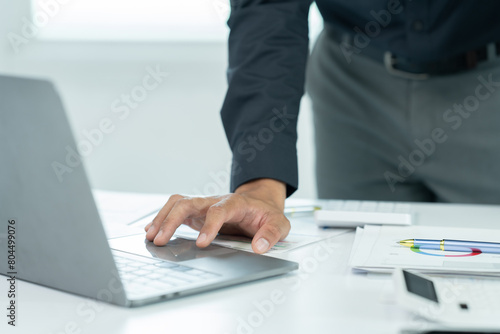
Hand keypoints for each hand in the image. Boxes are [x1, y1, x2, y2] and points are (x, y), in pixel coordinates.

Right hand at [144, 178, 288, 253]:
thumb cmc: (267, 214)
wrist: (260, 202)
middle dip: (172, 219)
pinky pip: (176, 210)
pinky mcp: (197, 212)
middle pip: (189, 202)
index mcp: (236, 203)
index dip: (209, 225)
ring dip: (162, 218)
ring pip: (178, 203)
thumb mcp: (280, 224)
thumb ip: (272, 233)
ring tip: (150, 236)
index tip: (201, 243)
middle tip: (160, 239)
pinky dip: (162, 218)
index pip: (219, 210)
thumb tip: (259, 246)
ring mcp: (204, 205)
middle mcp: (215, 201)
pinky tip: (152, 230)